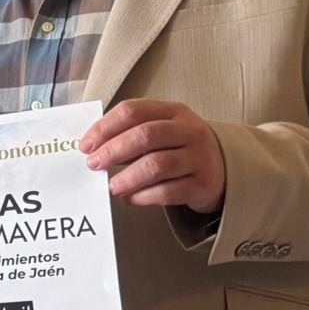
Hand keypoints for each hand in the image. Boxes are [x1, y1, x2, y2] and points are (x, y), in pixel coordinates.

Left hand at [79, 99, 225, 212]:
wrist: (223, 170)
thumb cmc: (179, 149)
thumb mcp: (160, 132)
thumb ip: (129, 135)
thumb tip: (92, 150)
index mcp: (173, 112)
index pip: (132, 111)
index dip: (104, 127)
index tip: (85, 145)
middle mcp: (189, 131)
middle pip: (144, 135)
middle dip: (112, 150)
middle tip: (93, 164)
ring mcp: (199, 158)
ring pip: (156, 165)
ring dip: (126, 178)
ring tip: (111, 187)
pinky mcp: (202, 185)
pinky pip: (167, 192)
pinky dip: (142, 197)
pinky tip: (130, 198)